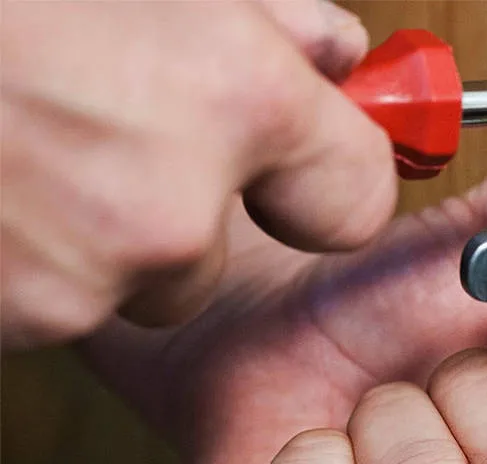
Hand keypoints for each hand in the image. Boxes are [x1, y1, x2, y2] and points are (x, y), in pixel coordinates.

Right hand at [1, 0, 395, 348]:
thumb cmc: (4, 8)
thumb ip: (274, 26)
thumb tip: (336, 54)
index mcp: (232, 95)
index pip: (359, 195)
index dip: (335, 180)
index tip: (312, 169)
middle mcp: (175, 205)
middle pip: (227, 254)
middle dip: (187, 210)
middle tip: (118, 137)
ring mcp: (90, 274)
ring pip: (142, 283)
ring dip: (106, 238)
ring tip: (36, 153)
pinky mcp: (17, 318)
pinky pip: (60, 301)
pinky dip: (37, 260)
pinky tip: (6, 189)